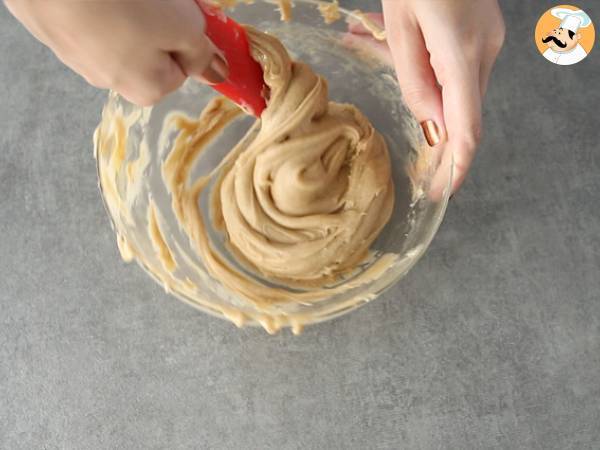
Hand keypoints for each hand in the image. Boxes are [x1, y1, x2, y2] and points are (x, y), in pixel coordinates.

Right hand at [5, 0, 227, 105]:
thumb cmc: (124, 5)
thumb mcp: (183, 28)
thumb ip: (203, 53)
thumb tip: (220, 74)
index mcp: (148, 89)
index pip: (184, 67)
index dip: (188, 35)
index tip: (182, 12)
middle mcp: (112, 82)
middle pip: (151, 49)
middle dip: (156, 22)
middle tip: (152, 0)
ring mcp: (78, 57)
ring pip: (119, 32)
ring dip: (126, 10)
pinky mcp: (53, 30)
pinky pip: (89, 18)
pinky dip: (97, 4)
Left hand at [369, 1, 504, 192]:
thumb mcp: (400, 27)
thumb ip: (415, 79)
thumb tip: (431, 124)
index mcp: (461, 53)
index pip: (467, 127)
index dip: (456, 166)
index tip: (440, 193)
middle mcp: (485, 52)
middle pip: (465, 115)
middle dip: (443, 149)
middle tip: (423, 179)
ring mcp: (490, 43)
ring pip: (462, 96)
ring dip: (436, 116)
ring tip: (407, 117)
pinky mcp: (484, 37)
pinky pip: (462, 76)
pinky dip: (441, 92)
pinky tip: (415, 85)